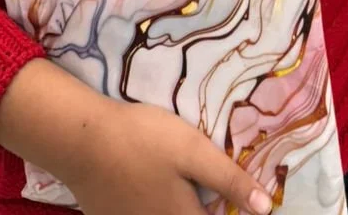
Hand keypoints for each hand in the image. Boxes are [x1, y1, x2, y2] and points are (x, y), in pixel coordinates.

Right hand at [0, 59, 272, 214]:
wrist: (81, 140)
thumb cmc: (143, 140)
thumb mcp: (193, 151)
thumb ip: (230, 180)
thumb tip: (267, 208)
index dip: (232, 209)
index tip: (240, 199)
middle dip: (207, 205)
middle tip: (207, 185)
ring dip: (181, 204)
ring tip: (180, 183)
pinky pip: (143, 214)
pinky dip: (152, 205)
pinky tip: (149, 184)